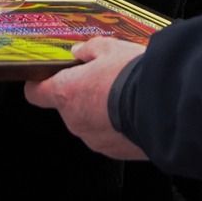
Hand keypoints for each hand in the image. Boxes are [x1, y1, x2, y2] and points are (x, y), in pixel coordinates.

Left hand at [24, 38, 147, 160]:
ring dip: (103, 111)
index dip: (40, 83)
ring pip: (91, 122)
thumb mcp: (110, 48)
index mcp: (66, 93)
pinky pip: (111, 136)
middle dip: (84, 93)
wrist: (165, 106)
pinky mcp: (115, 152)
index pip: (35, 93)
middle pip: (69, 106)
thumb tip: (80, 52)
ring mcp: (95, 140)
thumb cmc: (132, 76)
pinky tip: (136, 110)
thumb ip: (89, 49)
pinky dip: (119, 125)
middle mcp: (75, 120)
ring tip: (126, 95)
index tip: (47, 77)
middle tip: (105, 78)